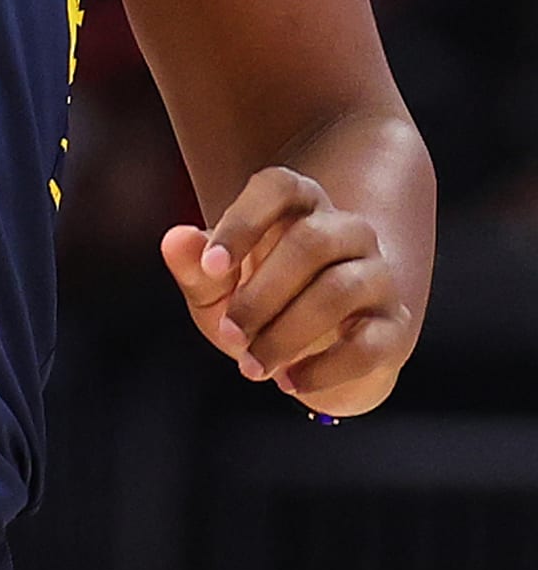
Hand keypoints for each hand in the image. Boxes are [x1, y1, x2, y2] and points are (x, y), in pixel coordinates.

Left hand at [161, 165, 413, 418]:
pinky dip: (323, 369)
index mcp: (300, 207)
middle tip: (229, 335)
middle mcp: (346, 231)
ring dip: (286, 334)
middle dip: (261, 295)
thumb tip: (175, 239)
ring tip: (252, 366)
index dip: (244, 221)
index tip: (213, 267)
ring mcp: (377, 276)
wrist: (310, 360)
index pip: (280, 186)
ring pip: (339, 290)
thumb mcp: (218, 292)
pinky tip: (290, 383)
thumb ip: (196, 267)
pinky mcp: (393, 326)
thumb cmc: (259, 309)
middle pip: (311, 242)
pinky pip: (368, 343)